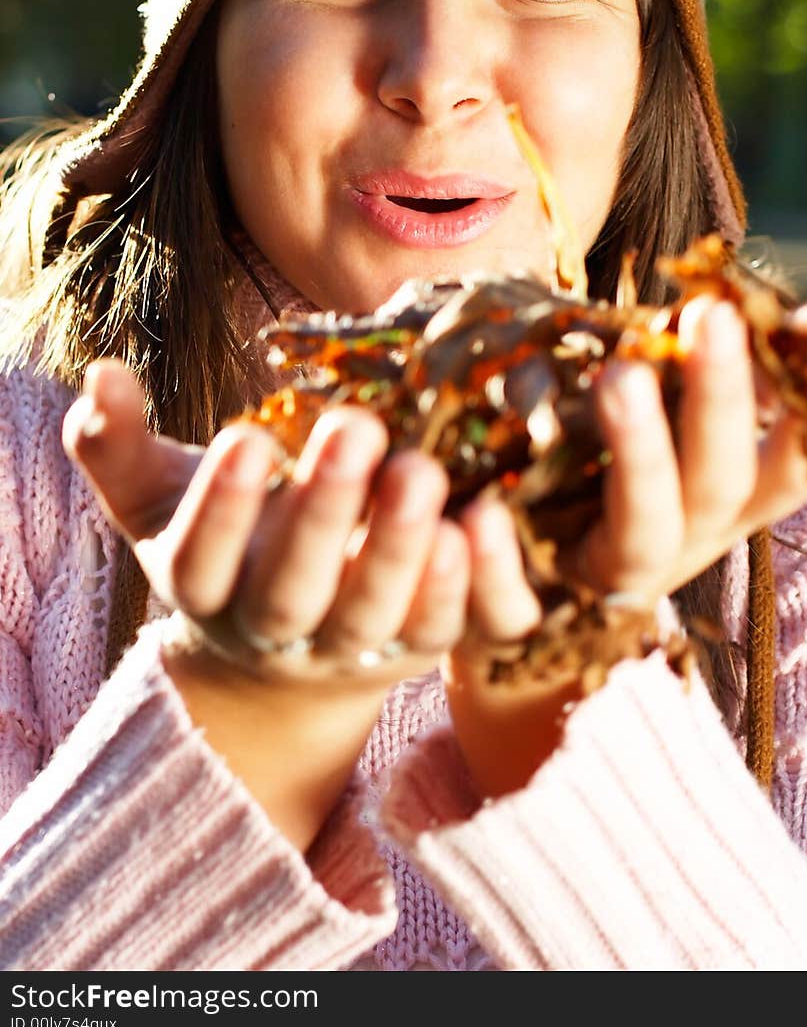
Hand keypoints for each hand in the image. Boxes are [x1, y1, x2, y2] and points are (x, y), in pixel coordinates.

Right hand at [62, 358, 474, 689]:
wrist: (291, 652)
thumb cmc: (227, 545)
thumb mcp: (160, 497)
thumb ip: (119, 443)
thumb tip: (101, 374)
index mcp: (208, 589)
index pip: (202, 561)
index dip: (221, 509)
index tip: (246, 438)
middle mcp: (281, 629)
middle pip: (295, 592)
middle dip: (323, 514)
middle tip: (355, 427)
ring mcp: (358, 646)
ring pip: (379, 616)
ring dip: (402, 548)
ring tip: (423, 471)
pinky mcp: (429, 644)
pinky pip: (458, 629)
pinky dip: (477, 584)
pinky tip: (485, 516)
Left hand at [453, 295, 806, 618]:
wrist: (499, 607)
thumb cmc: (579, 487)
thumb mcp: (635, 429)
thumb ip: (668, 378)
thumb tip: (711, 302)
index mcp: (711, 502)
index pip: (789, 461)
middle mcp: (676, 544)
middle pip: (717, 484)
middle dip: (719, 400)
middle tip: (710, 315)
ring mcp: (606, 584)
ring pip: (640, 537)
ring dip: (640, 455)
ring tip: (620, 376)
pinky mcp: (524, 621)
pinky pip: (515, 605)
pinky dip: (498, 561)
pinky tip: (481, 512)